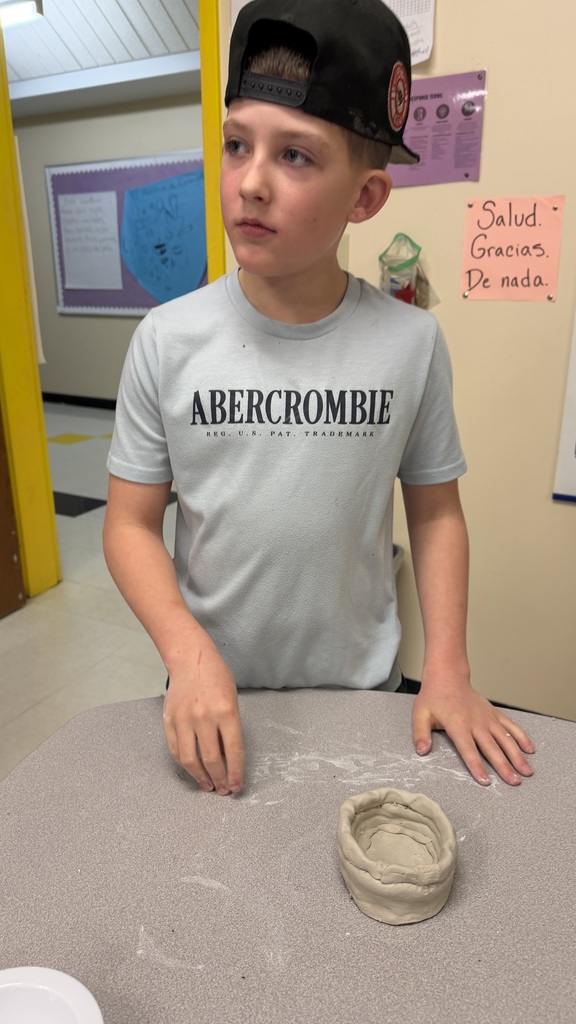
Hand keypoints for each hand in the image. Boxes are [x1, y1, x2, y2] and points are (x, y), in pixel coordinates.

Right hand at [162, 644, 244, 795]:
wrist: (190, 659)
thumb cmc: (216, 678)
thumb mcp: (233, 700)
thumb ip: (231, 728)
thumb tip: (229, 759)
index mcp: (226, 711)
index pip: (233, 751)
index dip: (236, 772)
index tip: (237, 785)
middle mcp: (204, 716)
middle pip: (212, 759)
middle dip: (220, 779)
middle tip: (224, 789)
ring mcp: (184, 719)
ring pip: (190, 760)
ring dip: (200, 777)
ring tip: (208, 785)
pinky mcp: (169, 721)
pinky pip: (176, 750)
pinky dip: (185, 765)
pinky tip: (193, 771)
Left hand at [412, 682, 534, 785]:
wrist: (448, 676)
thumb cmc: (434, 697)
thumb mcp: (420, 714)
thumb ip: (420, 734)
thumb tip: (422, 751)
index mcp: (457, 725)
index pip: (468, 750)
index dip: (477, 766)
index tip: (486, 781)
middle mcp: (476, 722)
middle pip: (492, 748)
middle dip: (504, 767)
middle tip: (514, 782)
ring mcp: (487, 718)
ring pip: (505, 739)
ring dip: (517, 756)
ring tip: (527, 771)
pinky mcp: (494, 713)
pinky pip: (510, 726)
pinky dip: (521, 737)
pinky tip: (530, 749)